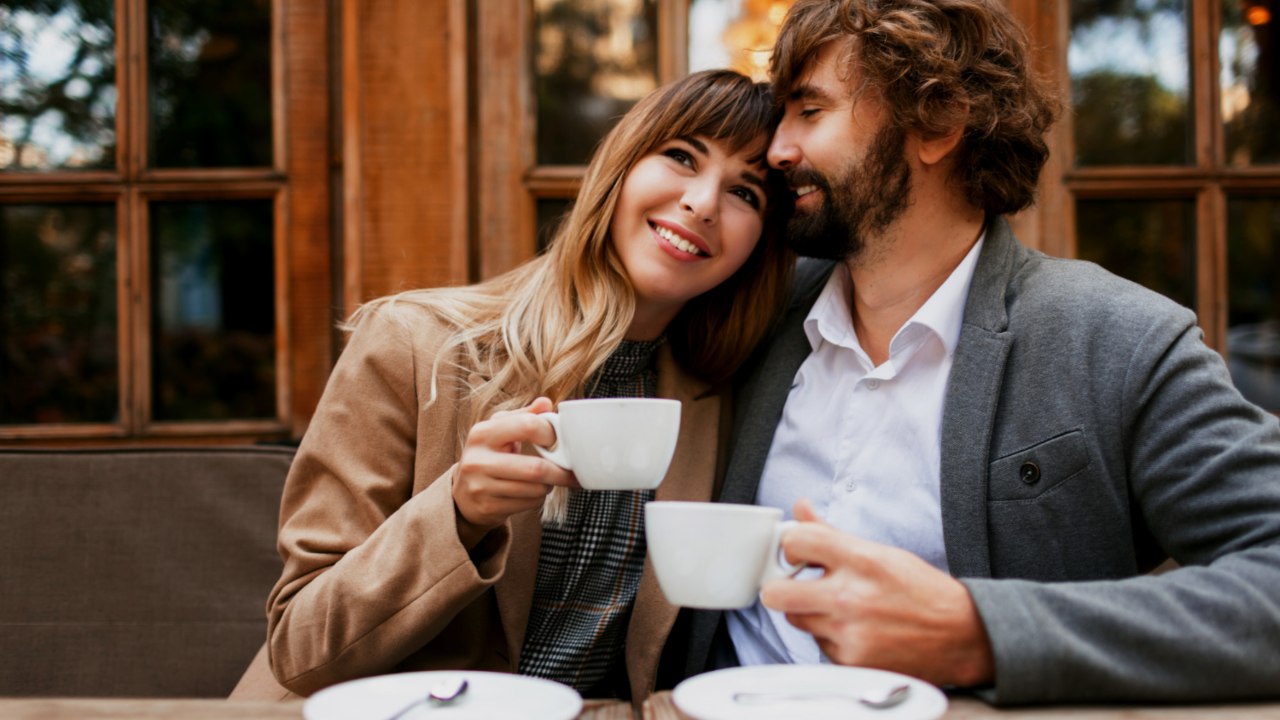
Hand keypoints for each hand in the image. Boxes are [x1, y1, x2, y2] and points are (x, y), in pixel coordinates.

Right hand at [452, 397, 576, 545]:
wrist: (463, 494)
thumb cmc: (488, 455)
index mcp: (482, 433)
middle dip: (560, 471)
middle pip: (535, 468)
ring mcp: (481, 486)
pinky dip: (538, 499)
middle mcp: (478, 460)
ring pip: (535, 489)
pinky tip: (531, 492)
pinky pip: (529, 504)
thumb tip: (546, 403)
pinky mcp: (488, 507)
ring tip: (545, 480)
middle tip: (570, 470)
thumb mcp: (499, 430)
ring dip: (549, 485)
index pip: (527, 426)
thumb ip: (524, 415)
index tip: (558, 440)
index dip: (550, 433)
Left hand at [761, 499, 994, 687]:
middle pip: (775, 594)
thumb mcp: (878, 551)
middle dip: (780, 587)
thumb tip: (800, 508)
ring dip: (809, 613)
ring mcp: (849, 633)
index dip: (791, 546)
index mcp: (860, 560)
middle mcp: (850, 597)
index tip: (798, 553)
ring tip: (838, 608)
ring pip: (796, 621)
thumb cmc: (919, 590)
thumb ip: (831, 533)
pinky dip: (830, 638)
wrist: (960, 635)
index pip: (795, 542)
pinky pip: (818, 645)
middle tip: (794, 585)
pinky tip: (854, 630)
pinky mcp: (851, 662)